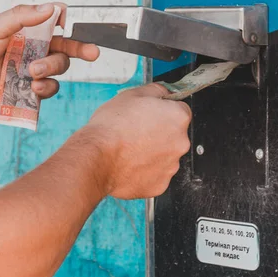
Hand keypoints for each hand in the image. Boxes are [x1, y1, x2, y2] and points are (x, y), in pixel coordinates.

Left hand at [0, 3, 98, 118]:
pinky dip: (46, 88)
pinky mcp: (29, 92)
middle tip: (92, 53)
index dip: (66, 23)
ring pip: (59, 68)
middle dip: (80, 49)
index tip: (69, 25)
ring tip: (32, 73)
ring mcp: (31, 71)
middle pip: (64, 47)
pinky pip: (49, 89)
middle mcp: (31, 50)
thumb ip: (21, 17)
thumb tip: (50, 8)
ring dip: (51, 69)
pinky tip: (33, 87)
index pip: (53, 23)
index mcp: (24, 30)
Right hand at [85, 84, 191, 199]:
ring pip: (165, 157)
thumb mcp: (132, 94)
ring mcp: (171, 166)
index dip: (163, 111)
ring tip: (130, 150)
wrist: (97, 156)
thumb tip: (164, 92)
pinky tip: (129, 164)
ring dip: (153, 153)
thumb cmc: (112, 127)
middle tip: (136, 133)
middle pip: (174, 136)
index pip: (179, 110)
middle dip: (159, 134)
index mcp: (178, 118)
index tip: (151, 116)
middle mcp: (180, 143)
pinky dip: (145, 172)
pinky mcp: (159, 185)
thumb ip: (156, 91)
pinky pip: (155, 175)